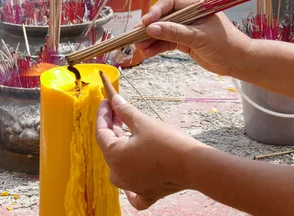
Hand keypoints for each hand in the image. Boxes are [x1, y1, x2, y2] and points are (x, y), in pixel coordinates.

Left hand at [96, 94, 203, 209]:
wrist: (192, 164)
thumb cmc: (166, 142)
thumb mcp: (143, 123)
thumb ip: (126, 112)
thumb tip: (115, 100)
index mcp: (115, 156)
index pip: (101, 133)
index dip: (103, 115)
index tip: (105, 102)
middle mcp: (119, 174)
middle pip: (110, 148)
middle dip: (113, 129)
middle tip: (117, 111)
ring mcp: (132, 186)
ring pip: (119, 168)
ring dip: (121, 150)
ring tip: (126, 134)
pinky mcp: (147, 193)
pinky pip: (133, 193)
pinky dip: (130, 189)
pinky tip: (129, 182)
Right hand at [135, 0, 251, 76]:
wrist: (239, 62)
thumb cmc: (225, 45)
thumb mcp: (198, 37)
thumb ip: (174, 32)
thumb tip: (151, 28)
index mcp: (196, 5)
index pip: (171, 3)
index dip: (156, 11)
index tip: (145, 22)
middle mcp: (190, 14)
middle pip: (164, 17)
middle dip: (149, 27)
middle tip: (135, 35)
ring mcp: (187, 28)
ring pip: (164, 30)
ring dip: (151, 38)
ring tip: (138, 47)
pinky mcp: (185, 41)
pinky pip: (168, 42)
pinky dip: (158, 47)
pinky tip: (148, 52)